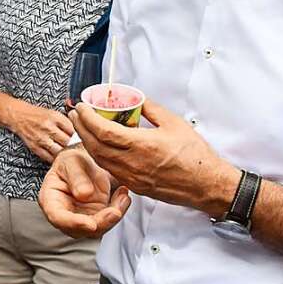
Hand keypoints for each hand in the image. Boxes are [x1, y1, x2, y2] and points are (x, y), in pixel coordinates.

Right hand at [10, 103, 74, 162]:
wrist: (18, 116)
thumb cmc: (37, 114)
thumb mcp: (53, 113)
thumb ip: (66, 123)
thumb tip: (80, 133)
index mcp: (55, 117)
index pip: (73, 130)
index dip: (80, 136)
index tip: (82, 139)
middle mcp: (48, 127)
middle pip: (68, 141)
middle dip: (74, 146)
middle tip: (78, 148)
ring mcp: (41, 138)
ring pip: (59, 151)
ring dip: (65, 153)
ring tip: (68, 153)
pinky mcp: (35, 147)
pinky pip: (49, 157)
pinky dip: (55, 158)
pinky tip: (58, 156)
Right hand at [39, 147, 129, 237]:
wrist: (84, 162)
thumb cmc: (72, 161)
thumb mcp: (71, 161)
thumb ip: (76, 176)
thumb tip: (84, 195)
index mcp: (50, 200)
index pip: (58, 217)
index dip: (73, 223)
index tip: (91, 224)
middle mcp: (65, 213)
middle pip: (80, 229)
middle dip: (100, 223)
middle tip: (115, 211)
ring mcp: (82, 217)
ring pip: (98, 228)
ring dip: (113, 217)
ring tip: (122, 195)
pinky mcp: (97, 216)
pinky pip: (110, 219)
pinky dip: (119, 209)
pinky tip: (123, 194)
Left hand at [71, 99, 239, 216]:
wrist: (207, 185)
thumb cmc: (195, 156)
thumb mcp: (174, 123)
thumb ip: (151, 109)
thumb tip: (136, 97)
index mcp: (142, 145)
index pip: (103, 131)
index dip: (87, 117)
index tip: (82, 106)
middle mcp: (133, 163)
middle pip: (95, 145)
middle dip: (81, 127)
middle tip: (76, 114)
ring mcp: (132, 177)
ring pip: (99, 159)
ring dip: (87, 141)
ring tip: (82, 127)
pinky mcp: (135, 186)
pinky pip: (109, 169)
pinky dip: (99, 155)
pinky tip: (99, 145)